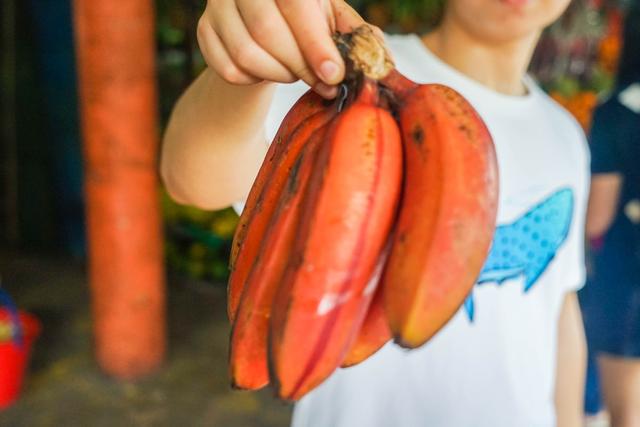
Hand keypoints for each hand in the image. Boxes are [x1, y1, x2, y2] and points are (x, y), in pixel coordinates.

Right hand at [196, 0, 372, 97]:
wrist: (263, 29)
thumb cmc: (305, 23)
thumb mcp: (332, 21)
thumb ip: (356, 35)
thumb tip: (382, 62)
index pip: (294, 4)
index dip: (315, 43)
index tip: (333, 74)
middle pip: (267, 31)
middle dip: (300, 65)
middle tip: (321, 81)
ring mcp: (217, 6)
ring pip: (246, 53)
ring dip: (279, 74)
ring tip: (296, 74)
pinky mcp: (204, 32)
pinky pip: (229, 69)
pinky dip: (256, 80)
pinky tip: (270, 73)